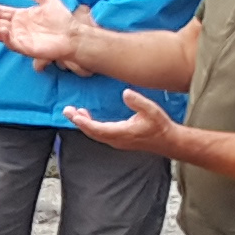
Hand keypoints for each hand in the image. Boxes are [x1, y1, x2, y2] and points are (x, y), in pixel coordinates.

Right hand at [0, 0, 93, 69]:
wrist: (72, 34)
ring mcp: (21, 38)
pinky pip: (11, 42)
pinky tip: (1, 28)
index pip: (4, 12)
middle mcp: (19, 28)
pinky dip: (4, 36)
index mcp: (22, 16)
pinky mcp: (25, 47)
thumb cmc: (61, 18)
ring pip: (2, 33)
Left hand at [68, 101, 184, 156]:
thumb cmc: (160, 126)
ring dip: (83, 123)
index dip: (85, 123)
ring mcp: (117, 141)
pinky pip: (99, 134)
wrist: (168, 141)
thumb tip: (125, 93)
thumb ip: (138, 102)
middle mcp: (117, 140)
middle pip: (92, 132)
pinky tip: (86, 117)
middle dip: (78, 122)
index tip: (74, 115)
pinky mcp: (118, 140)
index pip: (98, 129)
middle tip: (67, 110)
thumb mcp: (152, 111)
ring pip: (94, 134)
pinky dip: (90, 125)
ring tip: (73, 112)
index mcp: (123, 133)